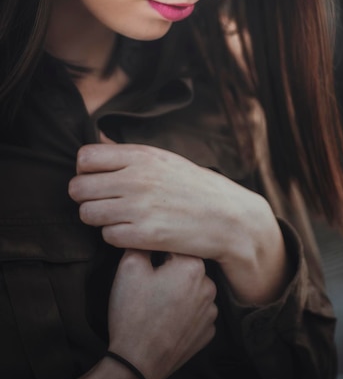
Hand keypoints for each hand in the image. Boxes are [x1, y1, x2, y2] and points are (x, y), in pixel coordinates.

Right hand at [41, 250, 216, 378]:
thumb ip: (140, 243)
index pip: (177, 245)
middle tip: (149, 285)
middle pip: (187, 268)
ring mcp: (211, 311)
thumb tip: (145, 233)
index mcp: (193, 266)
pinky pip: (197, 312)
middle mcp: (209, 286)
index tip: (149, 260)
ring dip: (179, 292)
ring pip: (193, 290)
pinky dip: (184, 313)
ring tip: (156, 305)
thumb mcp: (129, 267)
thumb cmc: (133, 313)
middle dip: (169, 271)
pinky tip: (166, 319)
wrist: (137, 362)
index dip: (159, 251)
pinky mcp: (207, 332)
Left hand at [69, 143, 288, 303]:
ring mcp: (138, 208)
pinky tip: (134, 231)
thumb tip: (98, 142)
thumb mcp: (165, 159)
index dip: (85, 171)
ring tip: (118, 217)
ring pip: (86, 214)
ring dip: (98, 218)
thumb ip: (130, 154)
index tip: (98, 179)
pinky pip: (106, 236)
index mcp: (141, 156)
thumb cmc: (195, 187)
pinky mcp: (143, 236)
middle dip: (87, 197)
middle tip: (105, 202)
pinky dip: (116, 236)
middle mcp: (136, 179)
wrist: (229, 218)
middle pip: (78, 188)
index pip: (85, 158)